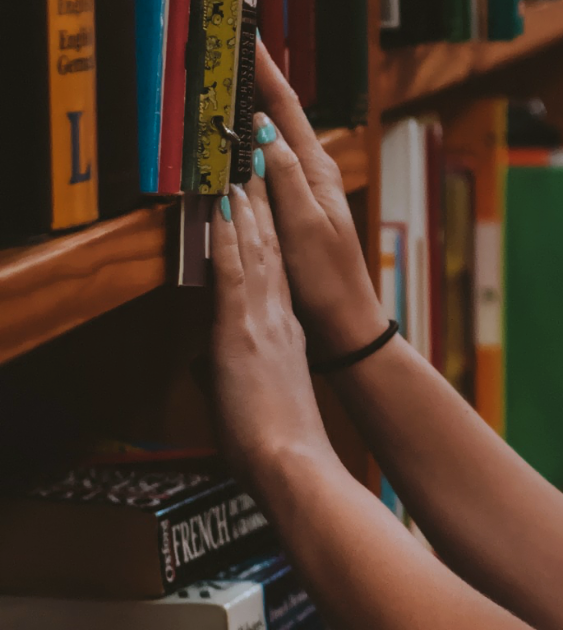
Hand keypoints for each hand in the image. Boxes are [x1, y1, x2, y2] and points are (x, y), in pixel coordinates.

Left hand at [209, 177, 332, 470]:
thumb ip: (226, 378)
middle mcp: (278, 319)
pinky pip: (235, 269)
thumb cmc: (277, 447)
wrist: (291, 462)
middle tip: (256, 167)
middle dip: (262, 207)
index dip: (267, 237)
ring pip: (256, 250)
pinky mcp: (241, 328)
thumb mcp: (250, 402)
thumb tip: (203, 371)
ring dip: (248, 208)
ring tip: (243, 170)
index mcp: (285, 337)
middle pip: (270, 252)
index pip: (273, 275)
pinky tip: (227, 206)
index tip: (260, 205)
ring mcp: (262, 320)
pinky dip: (231, 235)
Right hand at [250, 40, 386, 356]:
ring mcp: (304, 188)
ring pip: (271, 136)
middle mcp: (313, 171)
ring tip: (228, 77)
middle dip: (256, 78)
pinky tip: (235, 139)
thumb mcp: (303, 225)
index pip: (287, 108)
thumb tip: (263, 130)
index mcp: (317, 169)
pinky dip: (249, 142)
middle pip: (280, 114)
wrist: (345, 321)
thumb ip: (284, 177)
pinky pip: (266, 163)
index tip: (248, 36)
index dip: (265, 70)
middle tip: (230, 45)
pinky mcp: (292, 207)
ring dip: (252, 106)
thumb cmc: (327, 278)